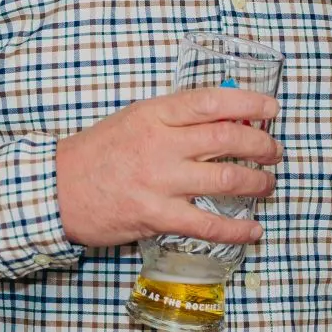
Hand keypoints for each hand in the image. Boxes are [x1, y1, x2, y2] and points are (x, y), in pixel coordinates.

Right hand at [54, 87, 281, 248]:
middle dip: (262, 144)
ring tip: (268, 184)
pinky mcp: (155, 216)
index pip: (211, 100)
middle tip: (275, 151)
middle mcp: (160, 143)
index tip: (272, 107)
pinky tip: (253, 231)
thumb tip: (224, 118)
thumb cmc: (99, 152)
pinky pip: (207, 224)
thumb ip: (174, 118)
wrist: (56, 189)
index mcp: (155, 113)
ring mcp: (159, 181)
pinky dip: (237, 229)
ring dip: (256, 182)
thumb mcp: (135, 119)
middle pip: (227, 138)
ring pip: (225, 179)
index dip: (249, 101)